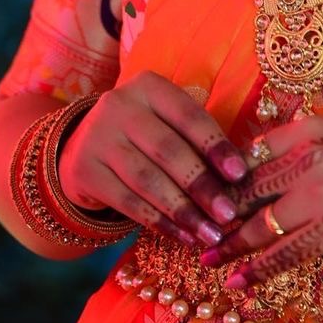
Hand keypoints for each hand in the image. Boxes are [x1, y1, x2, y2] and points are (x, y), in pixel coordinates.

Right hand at [58, 71, 250, 249]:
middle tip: (229, 214)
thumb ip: (195, 139)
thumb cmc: (142, 133)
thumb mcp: (165, 120)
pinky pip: (128, 202)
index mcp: (149, 86)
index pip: (189, 115)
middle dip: (202, 185)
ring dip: (183, 211)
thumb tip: (239, 176)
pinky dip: (159, 222)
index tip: (240, 175)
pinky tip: (183, 236)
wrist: (82, 146)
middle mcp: (120, 105)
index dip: (215, 146)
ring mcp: (97, 137)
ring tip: (210, 233)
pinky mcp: (84, 171)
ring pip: (148, 180)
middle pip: (168, 150)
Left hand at [201, 115, 322, 287]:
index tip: (207, 190)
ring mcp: (316, 195)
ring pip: (259, 223)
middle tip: (193, 227)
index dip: (225, 174)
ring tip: (205, 257)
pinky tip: (235, 279)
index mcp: (308, 128)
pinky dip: (255, 269)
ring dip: (229, 244)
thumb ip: (301, 145)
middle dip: (217, 211)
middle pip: (249, 187)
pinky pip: (283, 254)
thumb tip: (261, 166)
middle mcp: (307, 157)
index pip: (251, 151)